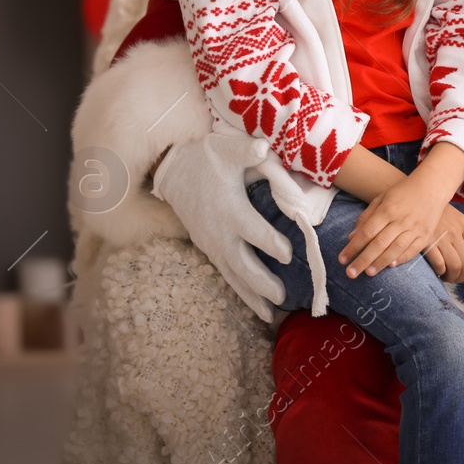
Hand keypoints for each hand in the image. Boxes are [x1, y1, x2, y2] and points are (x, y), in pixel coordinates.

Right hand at [151, 132, 290, 322]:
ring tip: (271, 315)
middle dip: (261, 282)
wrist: (174, 167)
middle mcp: (218, 231)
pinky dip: (241, 291)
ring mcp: (211, 243)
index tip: (289, 254)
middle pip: (240, 263)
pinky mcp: (208, 248)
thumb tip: (264, 148)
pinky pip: (226, 273)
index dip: (269, 243)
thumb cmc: (209, 156)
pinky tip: (257, 306)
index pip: (250, 230)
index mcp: (228, 208)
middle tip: (282, 297)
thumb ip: (249, 151)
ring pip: (232, 275)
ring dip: (251, 295)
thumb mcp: (230, 148)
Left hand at [338, 176, 441, 278]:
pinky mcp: (426, 235)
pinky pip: (413, 250)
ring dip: (380, 262)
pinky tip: (390, 265)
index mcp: (387, 210)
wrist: (432, 186)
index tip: (342, 259)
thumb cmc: (403, 193)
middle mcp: (401, 220)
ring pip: (396, 248)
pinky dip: (402, 258)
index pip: (367, 232)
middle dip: (363, 259)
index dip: (353, 247)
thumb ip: (366, 217)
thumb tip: (352, 237)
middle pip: (379, 243)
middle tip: (350, 273)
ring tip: (368, 273)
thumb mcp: (381, 198)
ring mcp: (415, 228)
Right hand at [423, 205, 463, 283]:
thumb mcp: (454, 218)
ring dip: (452, 277)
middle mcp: (455, 232)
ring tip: (446, 277)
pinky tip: (437, 271)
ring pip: (455, 266)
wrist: (416, 200)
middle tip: (456, 278)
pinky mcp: (426, 242)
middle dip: (463, 276)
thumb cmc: (435, 212)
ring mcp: (441, 237)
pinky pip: (439, 264)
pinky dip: (440, 272)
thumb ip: (463, 234)